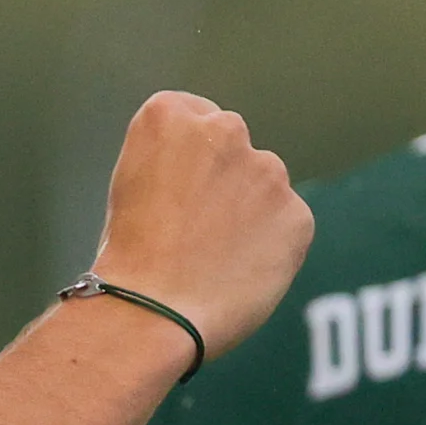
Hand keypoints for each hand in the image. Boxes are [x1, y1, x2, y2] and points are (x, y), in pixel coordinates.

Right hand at [90, 92, 311, 356]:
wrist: (151, 309)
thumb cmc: (129, 257)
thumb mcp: (133, 185)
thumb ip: (176, 162)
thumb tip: (213, 178)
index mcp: (169, 115)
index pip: (192, 117)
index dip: (186, 159)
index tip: (177, 190)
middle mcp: (224, 128)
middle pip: (232, 146)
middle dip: (222, 178)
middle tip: (195, 228)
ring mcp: (267, 170)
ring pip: (264, 185)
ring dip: (248, 211)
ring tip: (213, 259)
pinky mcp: (297, 214)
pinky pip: (286, 226)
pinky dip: (269, 247)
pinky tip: (235, 274)